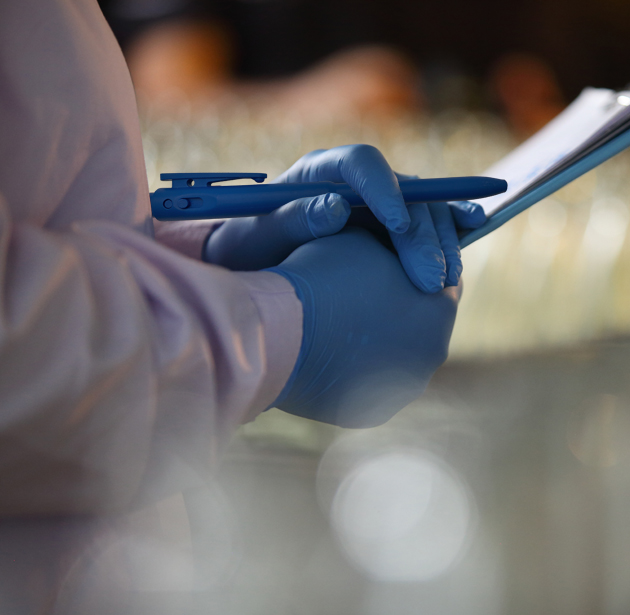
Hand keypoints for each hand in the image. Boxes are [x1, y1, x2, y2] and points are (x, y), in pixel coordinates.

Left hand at [204, 144, 484, 291]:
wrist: (254, 266)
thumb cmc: (248, 249)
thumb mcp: (257, 237)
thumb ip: (291, 220)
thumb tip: (336, 207)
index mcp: (319, 172)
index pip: (361, 164)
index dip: (385, 189)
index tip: (399, 225)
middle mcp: (355, 182)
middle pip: (402, 191)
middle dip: (421, 233)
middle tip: (430, 278)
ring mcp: (377, 203)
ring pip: (422, 208)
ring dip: (440, 240)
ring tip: (448, 280)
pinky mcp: (389, 228)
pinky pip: (425, 224)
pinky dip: (448, 233)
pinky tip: (468, 241)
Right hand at [268, 227, 460, 426]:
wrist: (278, 332)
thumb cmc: (322, 276)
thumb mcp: (366, 237)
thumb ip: (396, 245)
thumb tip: (400, 249)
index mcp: (441, 307)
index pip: (446, 280)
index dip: (420, 267)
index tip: (398, 264)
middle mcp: (433, 352)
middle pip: (424, 323)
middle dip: (403, 308)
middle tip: (369, 294)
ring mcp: (405, 388)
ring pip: (401, 357)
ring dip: (383, 341)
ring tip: (347, 325)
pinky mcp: (374, 412)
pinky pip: (374, 383)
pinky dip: (361, 370)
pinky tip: (335, 354)